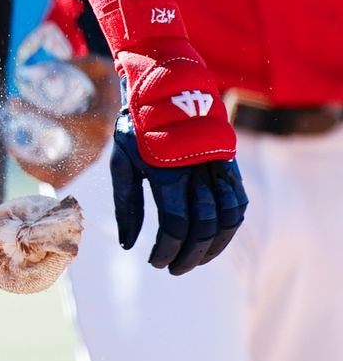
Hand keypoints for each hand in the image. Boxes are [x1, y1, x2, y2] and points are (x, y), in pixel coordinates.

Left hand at [109, 112, 245, 273]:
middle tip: (174, 269)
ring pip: (227, 220)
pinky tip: (216, 239)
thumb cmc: (136, 130)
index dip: (167, 249)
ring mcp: (218, 170)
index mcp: (167, 173)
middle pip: (203, 228)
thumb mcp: (121, 164)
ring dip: (214, 247)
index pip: (175, 224)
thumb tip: (128, 245)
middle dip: (189, 255)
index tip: (156, 262)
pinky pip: (239, 203)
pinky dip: (231, 226)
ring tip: (195, 261)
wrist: (167, 92)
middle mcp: (198, 173)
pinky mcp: (230, 167)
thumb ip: (126, 205)